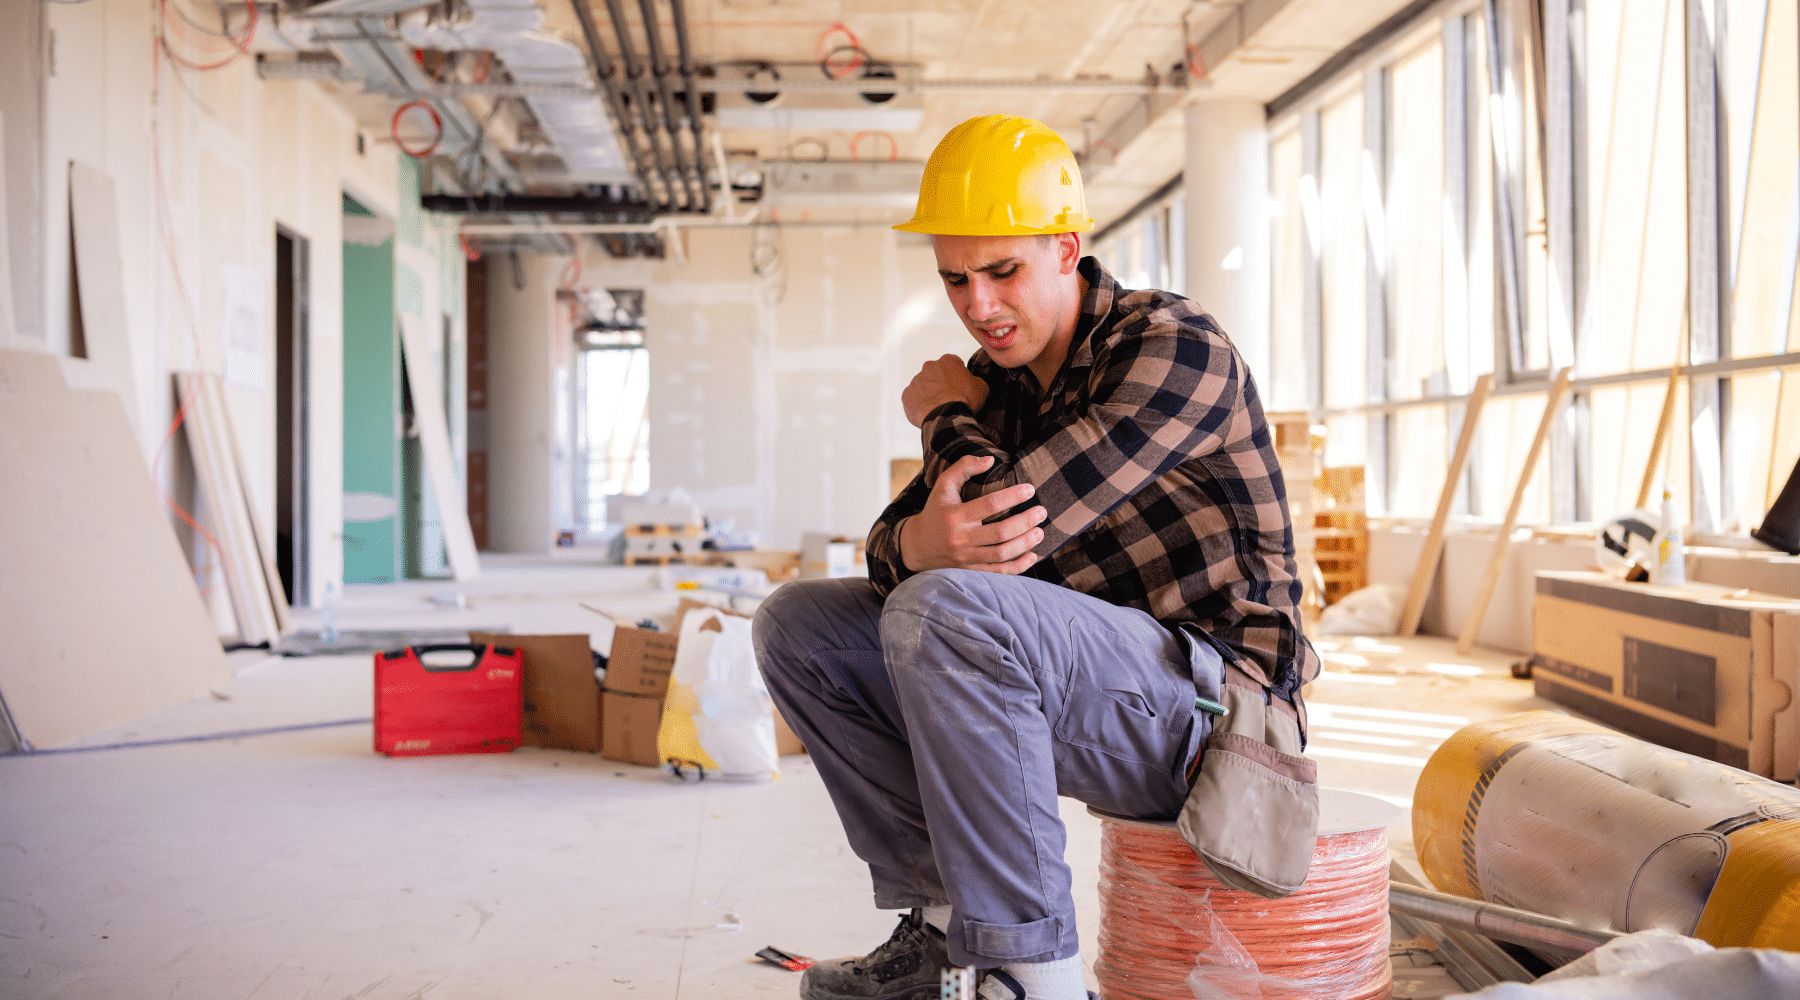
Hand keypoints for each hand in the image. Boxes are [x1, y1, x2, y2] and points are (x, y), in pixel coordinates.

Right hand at [899, 455, 1045, 574]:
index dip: (1012, 496)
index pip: (989, 504)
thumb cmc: (936, 510)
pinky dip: (1018, 567)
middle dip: (1025, 522)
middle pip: (1000, 532)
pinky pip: (998, 572)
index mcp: (954, 515)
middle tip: (1042, 512)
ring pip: (1001, 554)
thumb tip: (990, 460)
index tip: (1030, 489)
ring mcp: (966, 557)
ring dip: (1025, 543)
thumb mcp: (943, 485)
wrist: (917, 546)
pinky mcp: (970, 570)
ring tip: (1040, 532)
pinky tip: (1032, 556)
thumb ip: (963, 467)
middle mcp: (960, 538)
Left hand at [903, 354, 988, 428]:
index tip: (960, 386)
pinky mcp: (906, 395)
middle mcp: (929, 367)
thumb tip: (972, 383)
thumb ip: (975, 380)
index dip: (957, 376)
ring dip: (929, 393)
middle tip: (948, 397)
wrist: (946, 418)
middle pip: (935, 373)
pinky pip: (913, 398)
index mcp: (948, 361)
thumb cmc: (963, 401)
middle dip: (941, 383)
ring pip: (923, 385)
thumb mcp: (982, 388)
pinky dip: (919, 404)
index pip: (953, 364)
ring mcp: (916, 381)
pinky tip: (929, 412)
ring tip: (938, 407)